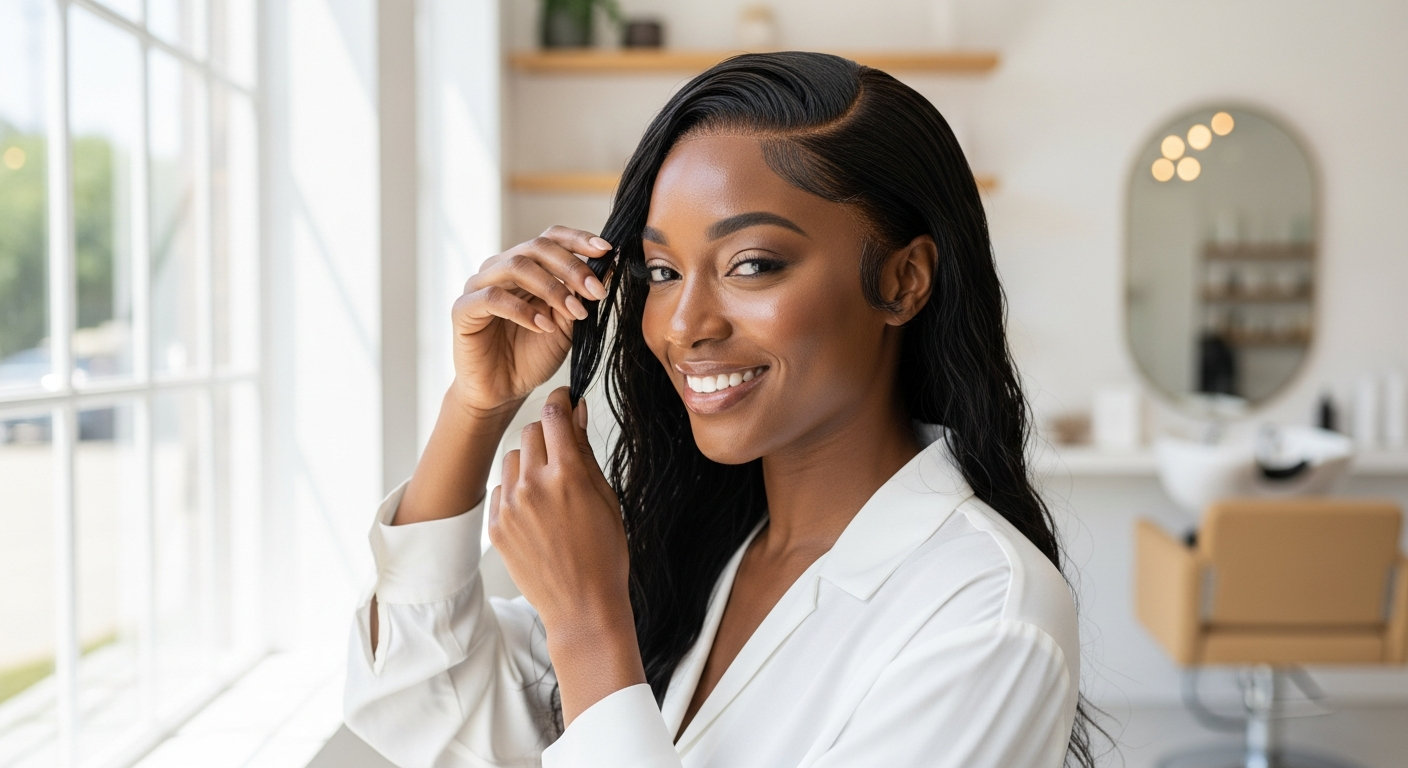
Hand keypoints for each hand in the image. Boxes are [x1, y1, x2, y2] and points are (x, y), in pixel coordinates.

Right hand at [451, 227, 611, 416]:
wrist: (503, 391)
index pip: (550, 238)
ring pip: (516, 266)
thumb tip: (609, 268)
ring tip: (574, 312)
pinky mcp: (463, 309)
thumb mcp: (567, 324)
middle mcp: (500, 268)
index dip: (578, 239)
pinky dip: (523, 310)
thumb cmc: (532, 355)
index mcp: (525, 266)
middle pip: (536, 248)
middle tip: (596, 292)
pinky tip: (543, 326)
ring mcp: (479, 285)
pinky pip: (493, 298)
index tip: (607, 251)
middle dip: (572, 268)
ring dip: (552, 288)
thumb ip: (580, 296)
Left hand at [487, 387, 643, 722]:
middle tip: (563, 454)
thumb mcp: (606, 497)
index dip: (560, 402)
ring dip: (530, 464)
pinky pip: (501, 489)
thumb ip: (585, 452)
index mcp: (567, 474)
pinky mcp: (497, 526)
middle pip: (530, 432)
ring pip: (513, 459)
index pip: (554, 415)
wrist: (581, 606)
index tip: (565, 401)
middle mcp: (533, 485)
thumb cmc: (604, 554)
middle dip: (547, 435)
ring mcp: (511, 507)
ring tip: (550, 491)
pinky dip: (516, 491)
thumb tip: (576, 413)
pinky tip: (537, 513)